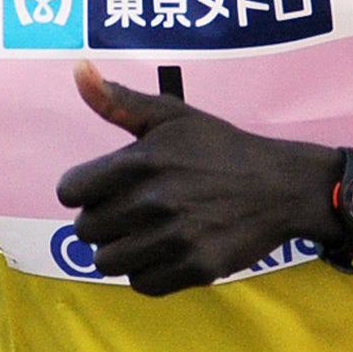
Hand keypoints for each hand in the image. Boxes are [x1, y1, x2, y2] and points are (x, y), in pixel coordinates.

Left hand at [55, 62, 338, 295]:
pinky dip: (151, 272)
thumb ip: (119, 100)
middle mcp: (152, 200)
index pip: (70, 192)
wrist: (282, 186)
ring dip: (124, 251)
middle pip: (86, 231)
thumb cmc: (222, 148)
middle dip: (106, 222)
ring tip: (150, 234)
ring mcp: (174, 237)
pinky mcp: (196, 266)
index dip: (84, 191)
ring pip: (108, 263)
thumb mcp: (174, 116)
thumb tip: (77, 67)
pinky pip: (142, 284)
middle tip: (136, 212)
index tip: (108, 189)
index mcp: (139, 161)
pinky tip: (171, 251)